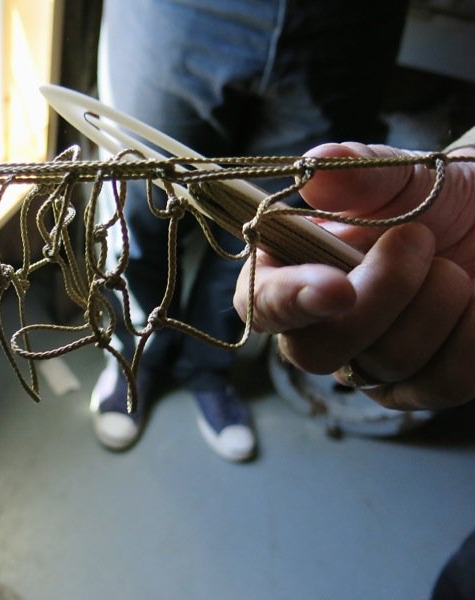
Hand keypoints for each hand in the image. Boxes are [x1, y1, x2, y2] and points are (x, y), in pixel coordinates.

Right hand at [233, 142, 474, 410]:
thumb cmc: (434, 199)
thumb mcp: (400, 175)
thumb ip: (358, 171)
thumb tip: (315, 169)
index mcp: (291, 271)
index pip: (259, 305)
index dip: (287, 302)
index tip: (338, 288)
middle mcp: (319, 327)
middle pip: (315, 352)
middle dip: (379, 297)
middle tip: (419, 238)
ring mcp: (368, 363)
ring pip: (385, 362)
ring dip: (435, 301)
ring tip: (451, 264)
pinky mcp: (420, 388)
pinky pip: (443, 380)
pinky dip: (471, 332)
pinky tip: (474, 300)